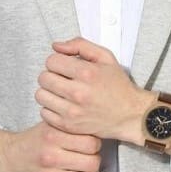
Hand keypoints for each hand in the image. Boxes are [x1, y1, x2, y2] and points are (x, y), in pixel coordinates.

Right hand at [0, 121, 101, 171]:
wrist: (10, 158)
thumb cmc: (35, 140)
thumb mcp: (51, 125)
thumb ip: (71, 126)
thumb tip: (98, 129)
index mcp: (53, 136)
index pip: (92, 143)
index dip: (96, 144)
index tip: (91, 145)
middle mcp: (51, 157)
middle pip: (93, 163)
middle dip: (95, 160)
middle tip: (89, 158)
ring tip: (85, 170)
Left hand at [35, 36, 152, 141]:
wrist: (130, 114)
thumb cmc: (118, 85)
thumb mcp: (105, 57)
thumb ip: (80, 45)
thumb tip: (56, 46)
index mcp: (87, 73)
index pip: (52, 61)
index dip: (57, 60)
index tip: (64, 65)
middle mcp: (78, 93)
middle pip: (43, 78)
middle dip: (51, 74)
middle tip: (62, 78)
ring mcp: (72, 112)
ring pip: (40, 95)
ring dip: (48, 91)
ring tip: (61, 91)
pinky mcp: (69, 125)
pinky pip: (44, 112)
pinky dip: (50, 107)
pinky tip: (62, 104)